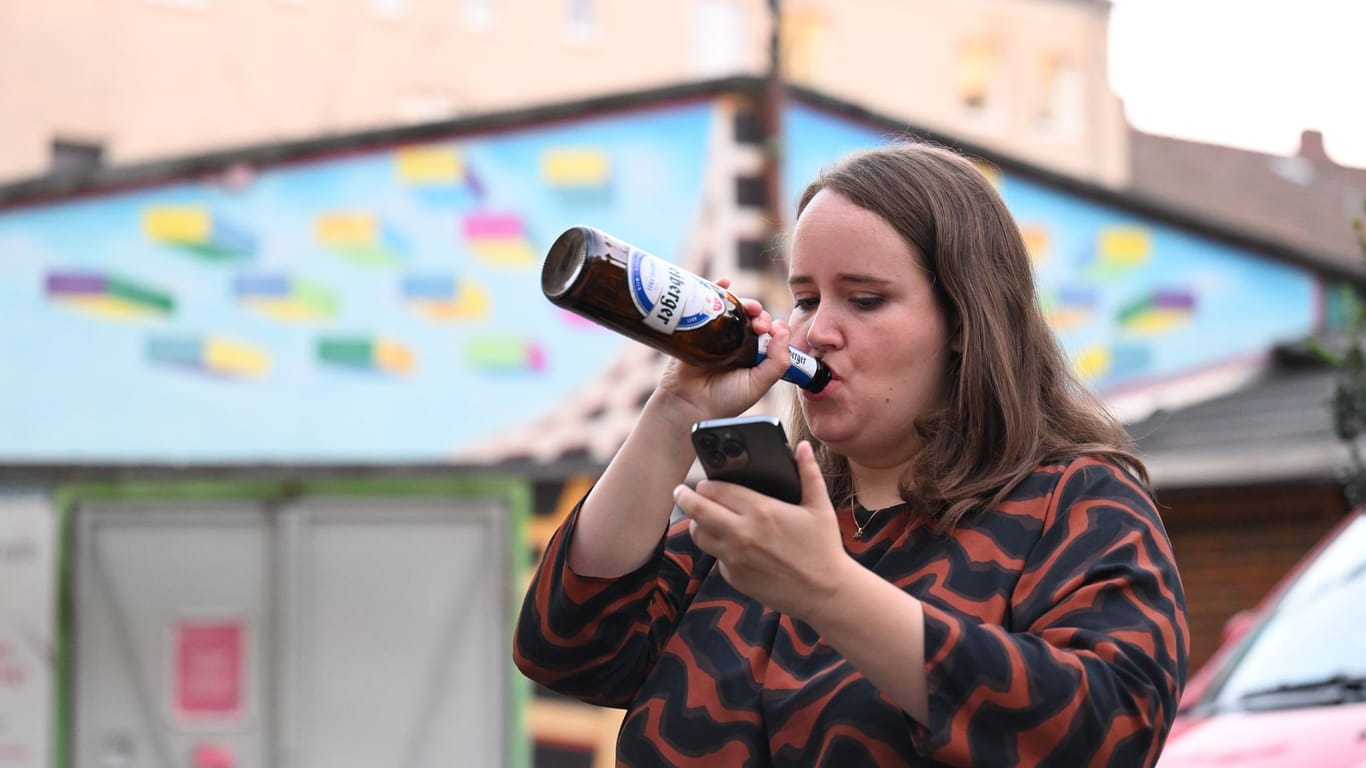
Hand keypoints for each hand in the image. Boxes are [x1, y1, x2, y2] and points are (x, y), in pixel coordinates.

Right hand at [653, 279, 792, 423]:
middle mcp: (737, 343)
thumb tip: (783, 331)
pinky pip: (708, 305)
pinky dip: (717, 289)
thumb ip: (777, 362)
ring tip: (749, 307)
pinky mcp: (698, 329)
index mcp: (754, 356)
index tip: (773, 332)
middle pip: (753, 318)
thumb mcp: (759, 384)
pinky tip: (724, 283)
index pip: (769, 333)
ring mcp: (717, 335)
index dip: (774, 328)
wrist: (688, 405)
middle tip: (759, 324)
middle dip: (761, 315)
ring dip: (745, 302)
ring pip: (734, 310)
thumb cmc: (724, 400)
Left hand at [673, 441, 851, 619]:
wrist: (825, 593)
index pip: (716, 489)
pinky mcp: (734, 577)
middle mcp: (741, 533)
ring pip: (698, 535)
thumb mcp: (819, 506)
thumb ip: (809, 473)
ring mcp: (734, 558)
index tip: (704, 482)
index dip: (706, 483)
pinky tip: (732, 545)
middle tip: (681, 493)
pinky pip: (716, 557)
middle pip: (696, 509)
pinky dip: (719, 549)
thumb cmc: (823, 548)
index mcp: (760, 510)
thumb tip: (803, 447)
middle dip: (685, 497)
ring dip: (697, 524)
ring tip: (704, 519)